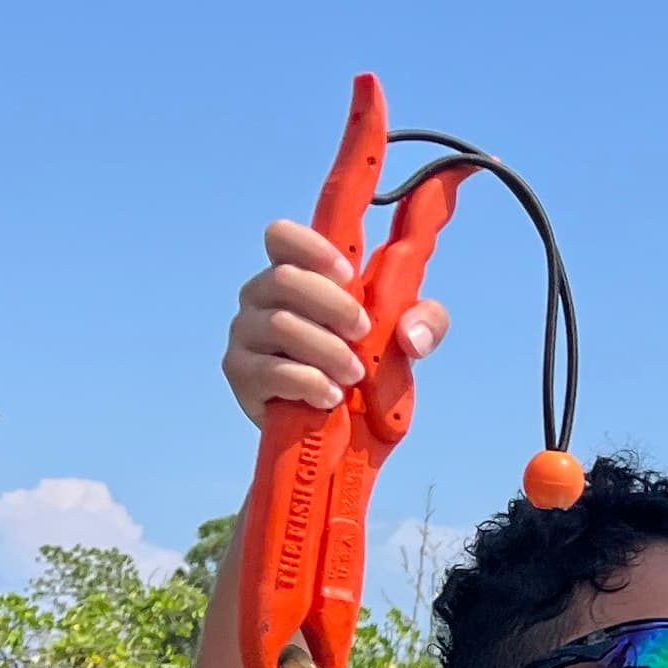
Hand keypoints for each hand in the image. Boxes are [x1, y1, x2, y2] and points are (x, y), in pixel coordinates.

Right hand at [223, 219, 450, 425]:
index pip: (281, 236)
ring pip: (280, 324)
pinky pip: (271, 371)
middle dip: (334, 306)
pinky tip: (331, 395)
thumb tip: (412, 335)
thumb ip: (426, 321)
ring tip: (354, 374)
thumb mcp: (405, 340)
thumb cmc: (363, 368)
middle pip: (284, 279)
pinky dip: (309, 382)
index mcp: (295, 274)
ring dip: (328, 350)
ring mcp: (246, 334)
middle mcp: (261, 296)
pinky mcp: (241, 375)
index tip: (349, 274)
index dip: (312, 247)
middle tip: (363, 333)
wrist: (342, 431)